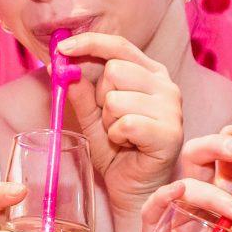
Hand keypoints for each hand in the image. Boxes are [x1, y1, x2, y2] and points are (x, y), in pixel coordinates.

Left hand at [57, 31, 181, 211]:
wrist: (133, 187)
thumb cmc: (117, 150)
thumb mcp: (92, 116)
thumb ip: (80, 91)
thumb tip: (59, 65)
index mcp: (150, 73)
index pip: (118, 45)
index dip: (89, 43)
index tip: (62, 48)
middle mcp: (166, 85)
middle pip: (114, 70)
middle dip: (100, 97)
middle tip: (110, 120)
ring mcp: (172, 107)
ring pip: (116, 99)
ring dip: (108, 121)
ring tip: (120, 135)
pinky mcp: (170, 132)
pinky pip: (126, 123)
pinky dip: (117, 136)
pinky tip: (127, 145)